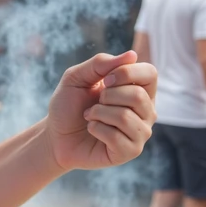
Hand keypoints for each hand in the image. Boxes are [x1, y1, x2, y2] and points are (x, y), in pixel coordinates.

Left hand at [45, 51, 156, 170]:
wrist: (55, 136)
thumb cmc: (69, 105)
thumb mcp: (77, 77)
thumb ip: (100, 63)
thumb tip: (132, 55)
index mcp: (140, 89)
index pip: (150, 73)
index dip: (126, 73)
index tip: (105, 81)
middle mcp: (146, 111)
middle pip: (138, 96)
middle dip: (107, 96)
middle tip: (95, 103)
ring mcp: (140, 133)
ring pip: (125, 117)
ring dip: (98, 113)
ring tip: (90, 116)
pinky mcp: (130, 151)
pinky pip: (116, 137)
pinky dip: (96, 129)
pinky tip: (92, 130)